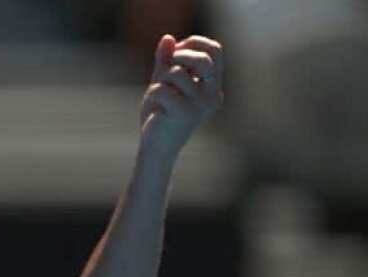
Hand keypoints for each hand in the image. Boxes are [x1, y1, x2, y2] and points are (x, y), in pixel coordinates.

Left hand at [139, 35, 224, 160]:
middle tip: (167, 64)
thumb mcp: (164, 83)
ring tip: (155, 94)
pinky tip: (153, 109)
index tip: (176, 51)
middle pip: (204, 59)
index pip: (216, 52)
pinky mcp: (184, 113)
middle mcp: (212, 95)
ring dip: (160, 80)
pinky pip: (161, 89)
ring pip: (177, 73)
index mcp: (213, 86)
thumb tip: (167, 38)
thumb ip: (166, 61)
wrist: (157, 148)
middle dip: (181, 55)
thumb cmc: (162, 115)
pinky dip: (151, 95)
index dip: (195, 43)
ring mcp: (200, 105)